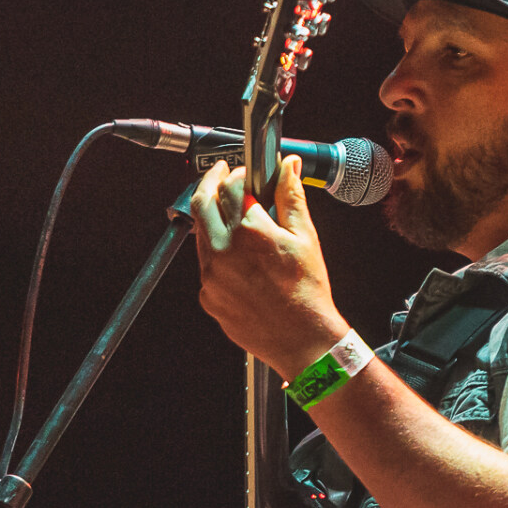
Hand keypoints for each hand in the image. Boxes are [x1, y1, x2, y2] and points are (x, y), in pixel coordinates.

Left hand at [191, 156, 346, 379]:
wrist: (302, 340)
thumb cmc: (307, 292)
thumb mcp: (305, 237)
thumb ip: (292, 197)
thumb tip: (288, 167)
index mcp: (249, 231)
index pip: (231, 185)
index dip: (239, 173)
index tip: (245, 173)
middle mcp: (223, 251)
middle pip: (202, 202)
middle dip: (210, 182)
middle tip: (220, 175)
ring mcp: (211, 275)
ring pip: (200, 234)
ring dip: (212, 218)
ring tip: (231, 216)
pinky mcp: (208, 296)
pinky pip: (205, 264)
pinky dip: (216, 252)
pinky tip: (238, 257)